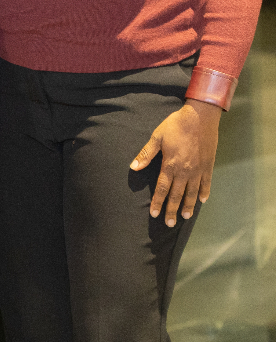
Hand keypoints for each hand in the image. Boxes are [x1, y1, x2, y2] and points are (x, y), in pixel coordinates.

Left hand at [131, 100, 220, 226]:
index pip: (162, 189)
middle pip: (177, 195)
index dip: (157, 202)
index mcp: (170, 165)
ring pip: (192, 192)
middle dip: (172, 210)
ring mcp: (198, 169)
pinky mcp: (208, 165)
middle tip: (169, 223)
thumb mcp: (157, 137)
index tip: (153, 214)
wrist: (200, 118)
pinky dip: (204, 193)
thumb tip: (133, 167)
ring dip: (188, 206)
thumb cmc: (176, 125)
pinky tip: (202, 201)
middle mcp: (185, 171)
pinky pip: (206, 183)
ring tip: (185, 217)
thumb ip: (146, 154)